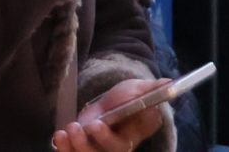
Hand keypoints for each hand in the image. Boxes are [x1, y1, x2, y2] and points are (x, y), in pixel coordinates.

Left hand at [52, 76, 169, 151]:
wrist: (113, 103)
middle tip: (82, 126)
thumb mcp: (141, 89)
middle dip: (89, 143)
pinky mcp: (84, 149)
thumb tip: (168, 83)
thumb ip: (153, 88)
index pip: (123, 144)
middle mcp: (117, 148)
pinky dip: (64, 149)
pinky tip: (59, 136)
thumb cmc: (129, 97)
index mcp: (133, 136)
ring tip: (67, 130)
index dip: (108, 139)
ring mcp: (99, 150)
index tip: (96, 124)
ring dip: (75, 147)